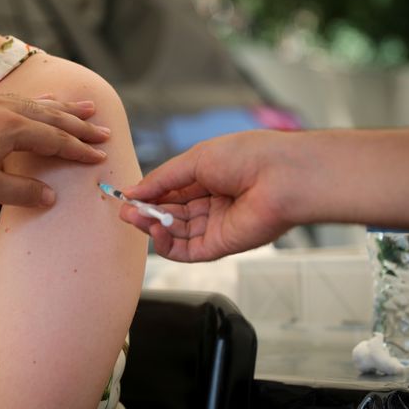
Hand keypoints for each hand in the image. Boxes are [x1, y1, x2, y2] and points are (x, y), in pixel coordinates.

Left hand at [0, 94, 110, 205]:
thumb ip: (19, 191)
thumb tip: (51, 196)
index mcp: (13, 131)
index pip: (56, 141)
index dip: (79, 150)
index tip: (100, 156)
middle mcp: (9, 112)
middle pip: (53, 118)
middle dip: (80, 126)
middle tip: (103, 130)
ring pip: (39, 105)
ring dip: (64, 109)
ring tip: (85, 106)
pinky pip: (22, 100)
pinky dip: (39, 101)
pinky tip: (40, 101)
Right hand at [120, 131, 304, 261]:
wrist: (282, 176)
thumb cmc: (248, 157)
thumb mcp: (196, 159)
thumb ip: (162, 179)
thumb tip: (134, 192)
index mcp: (210, 178)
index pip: (172, 191)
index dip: (149, 194)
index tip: (127, 196)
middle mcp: (213, 203)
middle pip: (171, 214)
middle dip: (146, 212)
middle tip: (125, 212)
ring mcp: (217, 226)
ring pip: (176, 233)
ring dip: (152, 227)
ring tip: (136, 218)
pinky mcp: (221, 245)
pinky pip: (187, 251)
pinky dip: (167, 244)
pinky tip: (156, 231)